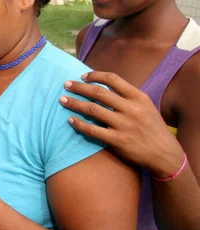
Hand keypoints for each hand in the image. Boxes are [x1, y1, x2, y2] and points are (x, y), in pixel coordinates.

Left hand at [59, 71, 183, 177]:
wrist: (165, 154)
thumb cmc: (152, 129)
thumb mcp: (146, 107)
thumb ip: (127, 97)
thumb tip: (103, 86)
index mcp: (138, 97)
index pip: (113, 79)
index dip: (95, 75)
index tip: (82, 76)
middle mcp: (131, 108)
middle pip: (98, 92)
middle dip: (79, 87)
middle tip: (66, 84)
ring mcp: (124, 124)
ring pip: (92, 109)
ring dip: (75, 103)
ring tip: (62, 100)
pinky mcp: (117, 140)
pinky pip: (92, 130)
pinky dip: (79, 124)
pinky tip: (70, 120)